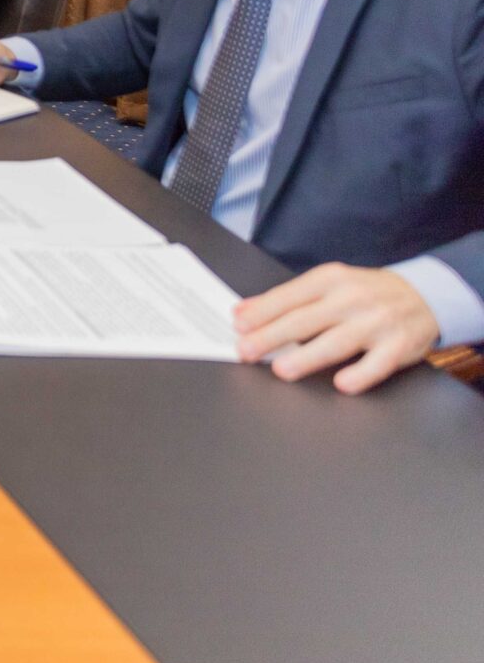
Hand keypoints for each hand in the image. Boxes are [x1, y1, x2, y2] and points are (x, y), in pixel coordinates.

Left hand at [236, 264, 441, 393]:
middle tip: (246, 351)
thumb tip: (242, 311)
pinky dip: (360, 374)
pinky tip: (342, 383)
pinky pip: (377, 363)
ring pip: (337, 341)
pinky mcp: (399, 345)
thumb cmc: (366, 292)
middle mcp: (352, 298)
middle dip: (271, 336)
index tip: (239, 326)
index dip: (261, 312)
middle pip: (305, 320)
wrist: (424, 294)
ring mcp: (377, 322)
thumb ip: (286, 298)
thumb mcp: (327, 284)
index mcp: (330, 279)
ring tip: (282, 369)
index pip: (289, 297)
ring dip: (307, 357)